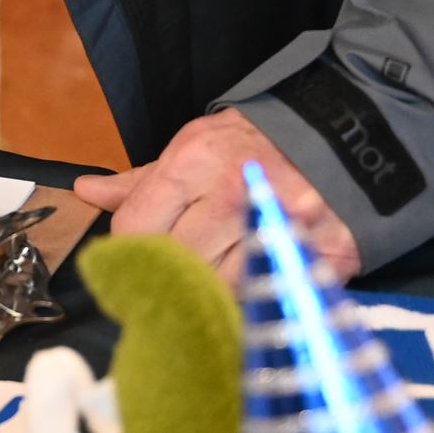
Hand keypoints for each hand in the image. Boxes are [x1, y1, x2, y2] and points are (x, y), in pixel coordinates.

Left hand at [76, 109, 360, 284]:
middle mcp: (231, 195)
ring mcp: (276, 228)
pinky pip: (265, 298)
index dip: (131, 247)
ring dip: (211, 292)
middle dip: (170, 272)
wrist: (348, 136)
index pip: (135, 229)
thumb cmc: (259, 143)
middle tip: (178, 271)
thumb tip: (85, 192)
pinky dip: (253, 298)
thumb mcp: (196, 146)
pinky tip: (251, 283)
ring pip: (217, 290)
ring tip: (218, 273)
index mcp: (194, 161)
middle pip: (173, 264)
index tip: (141, 251)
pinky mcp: (315, 259)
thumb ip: (141, 180)